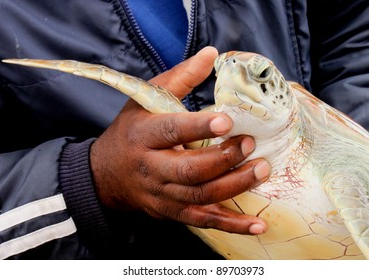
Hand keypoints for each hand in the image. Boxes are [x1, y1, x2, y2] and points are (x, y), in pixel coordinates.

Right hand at [90, 47, 270, 234]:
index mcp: (143, 135)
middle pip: (188, 170)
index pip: (170, 131)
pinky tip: (257, 226)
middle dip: (222, 159)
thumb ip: (180, 77)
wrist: (108, 173)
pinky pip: (202, 221)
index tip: (226, 121)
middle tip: (250, 145)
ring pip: (199, 197)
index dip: (197, 127)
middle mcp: (150, 168)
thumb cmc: (131, 130)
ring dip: (233, 187)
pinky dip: (231, 225)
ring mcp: (161, 194)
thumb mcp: (146, 99)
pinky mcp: (171, 212)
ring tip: (261, 171)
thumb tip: (212, 54)